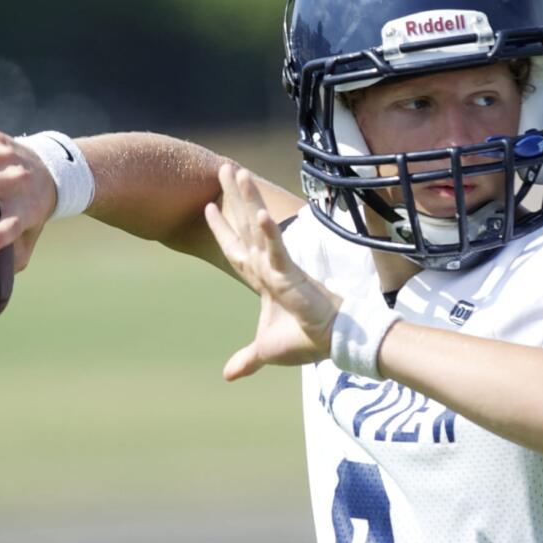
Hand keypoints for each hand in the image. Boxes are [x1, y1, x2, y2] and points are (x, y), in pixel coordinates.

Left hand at [204, 163, 341, 379]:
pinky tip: (260, 215)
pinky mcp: (292, 276)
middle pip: (246, 225)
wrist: (333, 343)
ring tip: (236, 172)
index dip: (223, 227)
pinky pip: (276, 252)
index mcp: (264, 279)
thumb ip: (248, 359)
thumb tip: (229, 375)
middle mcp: (270, 267)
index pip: (238, 246)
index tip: (209, 205)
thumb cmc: (307, 341)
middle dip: (234, 196)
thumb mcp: (267, 350)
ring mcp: (279, 268)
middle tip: (223, 166)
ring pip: (258, 228)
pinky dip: (267, 235)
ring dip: (248, 200)